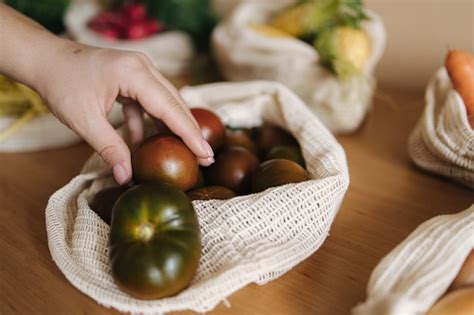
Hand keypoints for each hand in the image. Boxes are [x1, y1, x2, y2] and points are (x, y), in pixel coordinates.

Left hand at [34, 42, 213, 184]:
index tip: (206, 154)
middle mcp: (143, 67)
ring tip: (185, 153)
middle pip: (175, 103)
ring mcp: (139, 70)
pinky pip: (150, 102)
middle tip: (205, 158)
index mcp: (134, 73)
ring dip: (172, 128)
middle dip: (190, 132)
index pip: (170, 108)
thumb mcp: (84, 120)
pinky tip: (145, 144)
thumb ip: (110, 148)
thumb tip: (126, 177)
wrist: (44, 59)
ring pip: (166, 102)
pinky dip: (150, 123)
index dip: (189, 134)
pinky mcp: (133, 77)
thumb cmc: (61, 84)